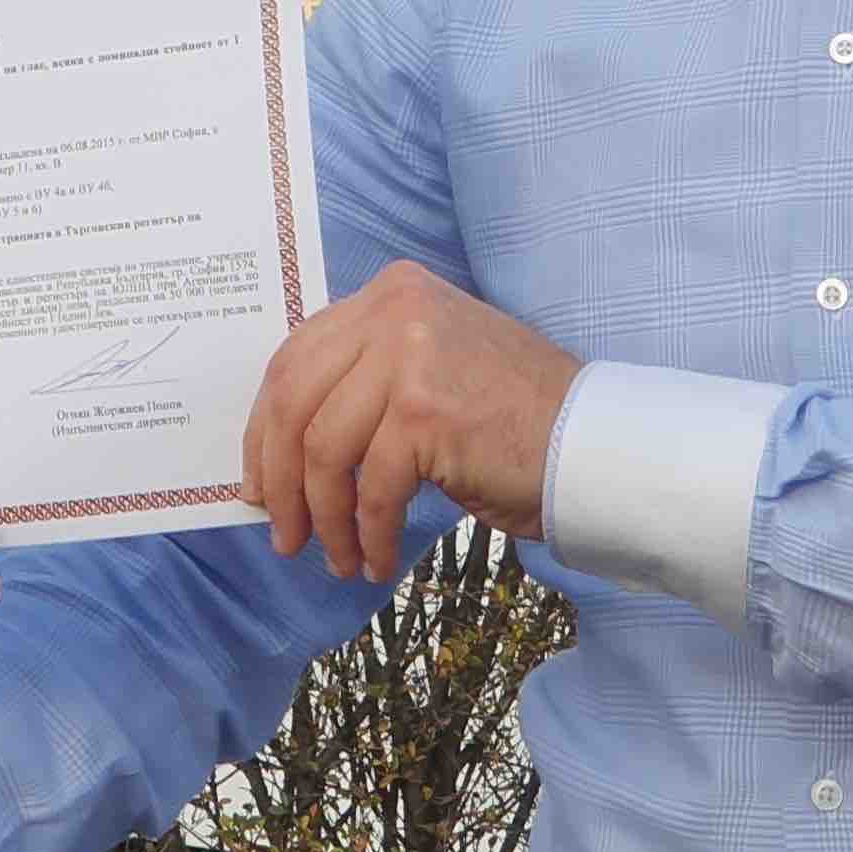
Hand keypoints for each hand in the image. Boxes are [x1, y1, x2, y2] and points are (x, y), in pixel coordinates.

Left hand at [242, 260, 581, 579]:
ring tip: (336, 556)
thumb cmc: (513, 419)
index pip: (295, 359)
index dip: (265, 429)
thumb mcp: (428, 370)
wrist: (593, 442)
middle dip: (280, 479)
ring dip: (324, 517)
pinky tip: (375, 558)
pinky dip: (367, 534)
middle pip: (294, 402)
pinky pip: (371, 489)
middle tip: (282, 533)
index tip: (260, 482)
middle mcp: (394, 311)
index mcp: (390, 293)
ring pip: (324, 450)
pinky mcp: (425, 413)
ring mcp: (409, 357)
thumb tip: (283, 450)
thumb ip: (364, 383)